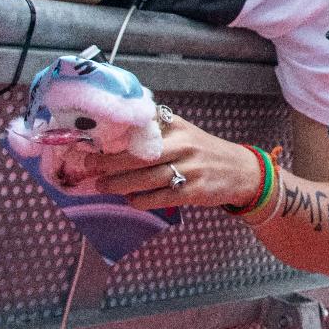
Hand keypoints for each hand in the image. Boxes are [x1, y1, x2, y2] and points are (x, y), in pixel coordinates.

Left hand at [88, 114, 261, 211]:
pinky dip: (140, 200)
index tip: (92, 140)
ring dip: (119, 183)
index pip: (143, 127)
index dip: (116, 135)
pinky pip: (159, 198)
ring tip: (101, 186)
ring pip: (146, 178)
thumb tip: (116, 133)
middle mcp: (184, 145)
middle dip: (109, 162)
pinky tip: (129, 200)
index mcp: (178, 127)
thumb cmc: (204, 152)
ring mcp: (189, 169)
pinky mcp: (193, 192)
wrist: (240, 171)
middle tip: (87, 166)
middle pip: (140, 154)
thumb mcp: (185, 132)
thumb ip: (158, 130)